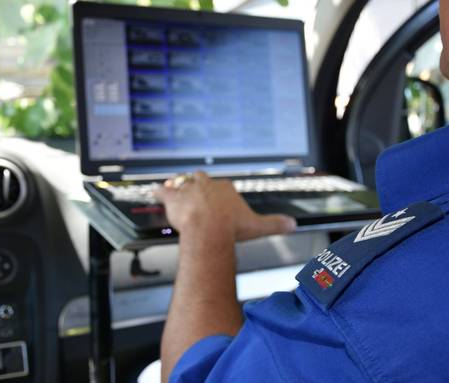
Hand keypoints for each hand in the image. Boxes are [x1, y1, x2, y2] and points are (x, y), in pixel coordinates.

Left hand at [154, 171, 296, 241]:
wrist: (209, 229)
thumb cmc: (231, 227)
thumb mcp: (258, 226)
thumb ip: (275, 224)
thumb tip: (293, 225)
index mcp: (226, 189)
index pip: (222, 186)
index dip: (220, 193)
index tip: (220, 201)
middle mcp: (207, 185)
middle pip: (202, 178)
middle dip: (200, 184)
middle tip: (198, 192)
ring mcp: (189, 190)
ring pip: (182, 183)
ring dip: (179, 186)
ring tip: (176, 187)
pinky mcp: (173, 198)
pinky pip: (163, 191)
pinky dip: (159, 191)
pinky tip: (154, 191)